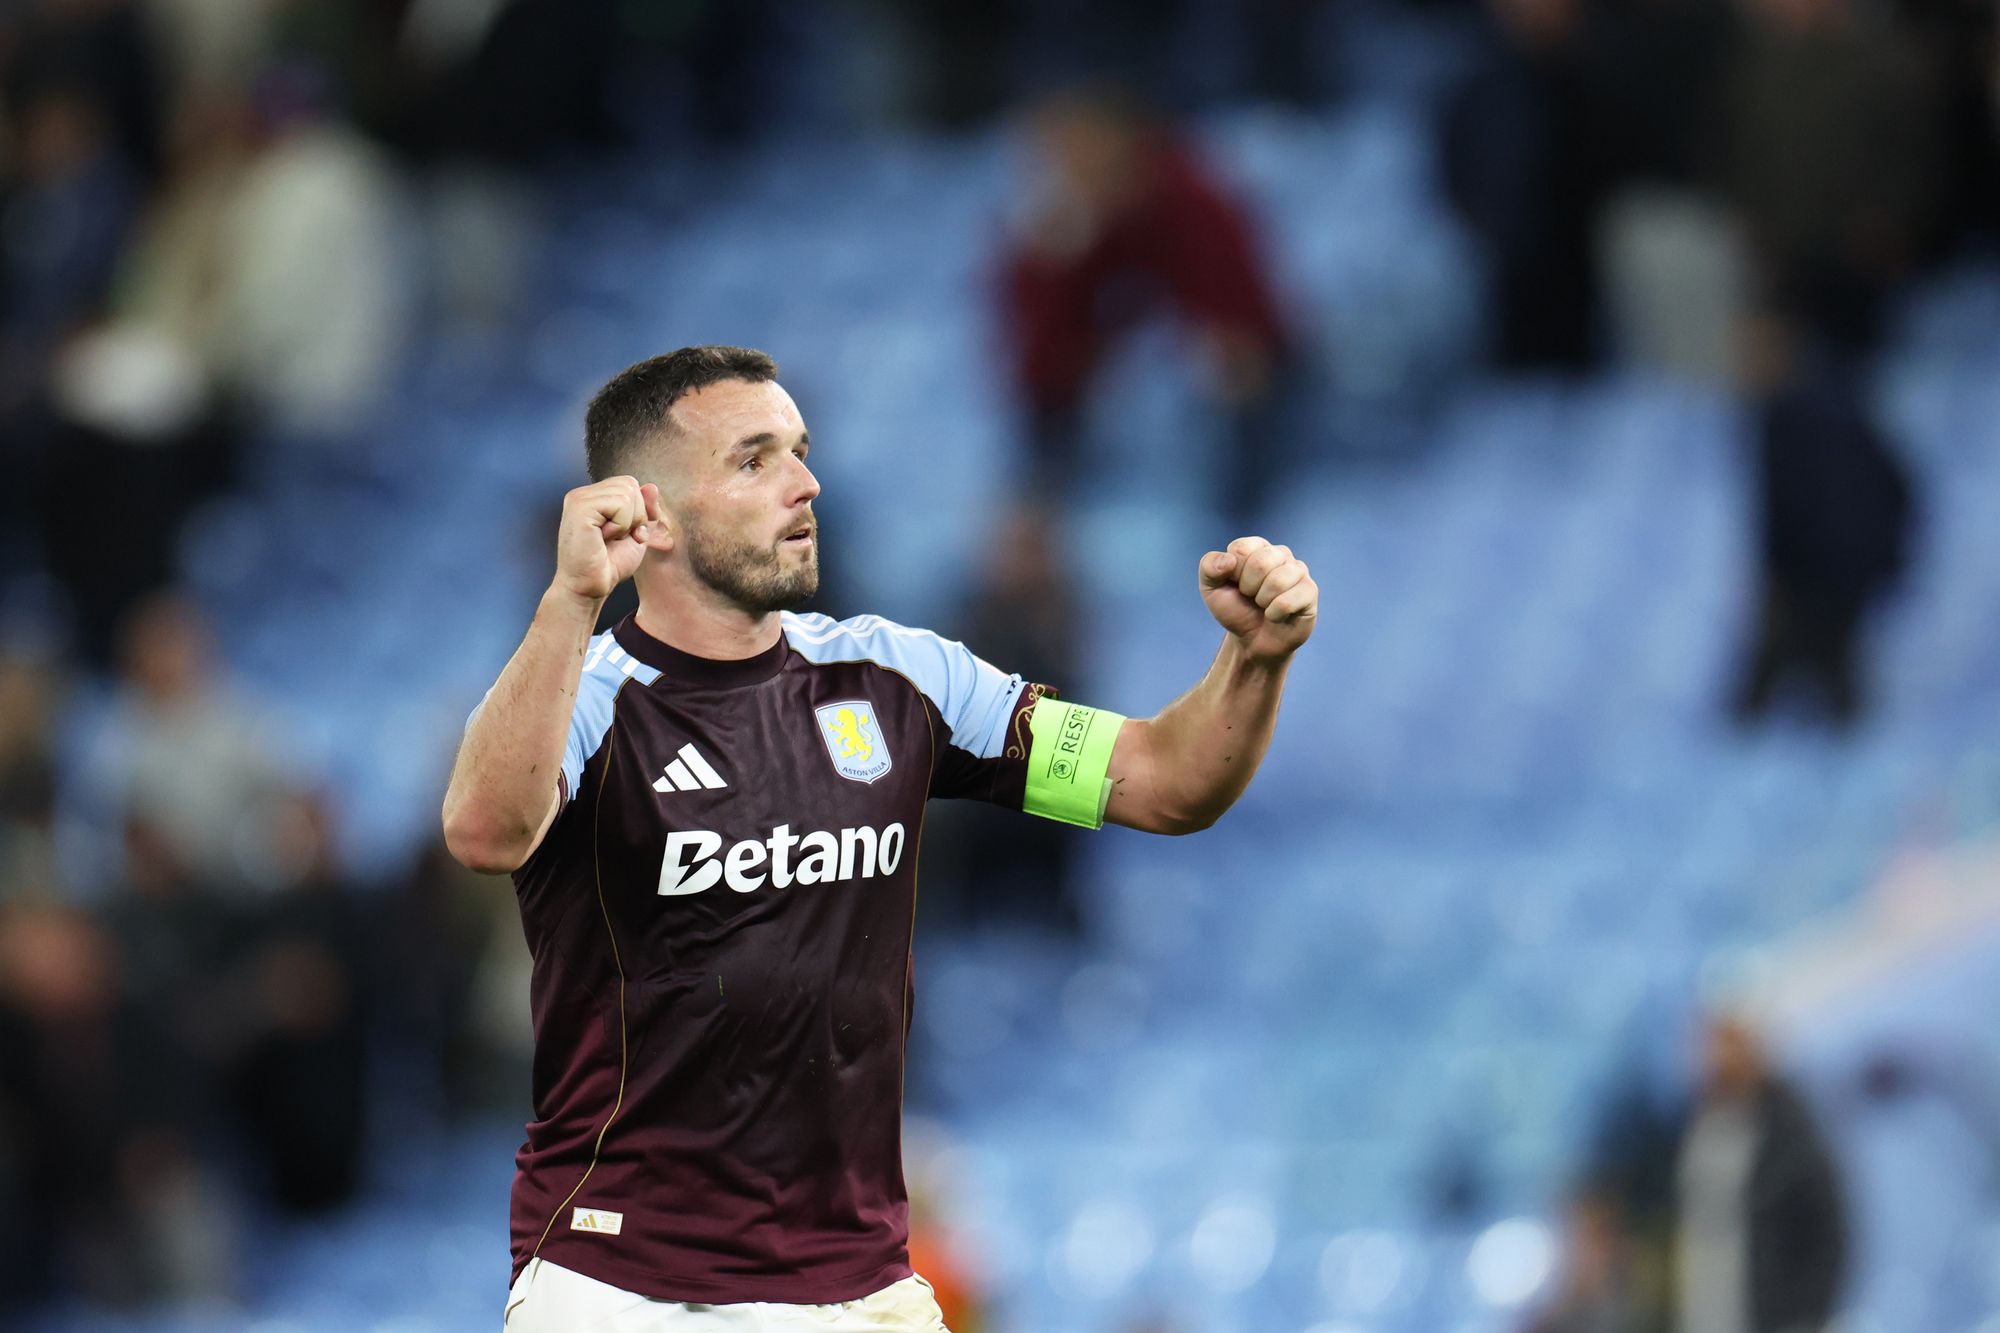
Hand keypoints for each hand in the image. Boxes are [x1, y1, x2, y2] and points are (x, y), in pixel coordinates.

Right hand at [554, 476, 663, 602]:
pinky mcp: (580, 508)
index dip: (639, 509)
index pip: (629, 484)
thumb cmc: (609, 565)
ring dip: (627, 522)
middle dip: (635, 515)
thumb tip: (652, 486)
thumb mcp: (636, 533)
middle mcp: (583, 494)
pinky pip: (621, 504)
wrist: (589, 588)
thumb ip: (644, 509)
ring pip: (628, 493)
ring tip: (608, 539)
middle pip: (630, 484)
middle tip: (616, 538)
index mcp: (592, 497)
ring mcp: (579, 499)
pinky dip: (621, 525)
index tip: (627, 534)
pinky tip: (603, 538)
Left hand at [1199, 536, 1316, 659]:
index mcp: (1257, 547)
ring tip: (1264, 606)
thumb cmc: (1235, 610)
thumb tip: (1229, 560)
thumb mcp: (1211, 589)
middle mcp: (1280, 553)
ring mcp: (1298, 571)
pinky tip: (1276, 616)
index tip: (1236, 584)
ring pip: (1276, 581)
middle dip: (1248, 588)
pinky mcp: (1309, 591)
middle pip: (1260, 563)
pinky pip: (1287, 602)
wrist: (1253, 640)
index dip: (1232, 573)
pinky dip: (1274, 615)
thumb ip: (1209, 567)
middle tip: (1251, 597)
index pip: (1241, 549)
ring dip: (1262, 602)